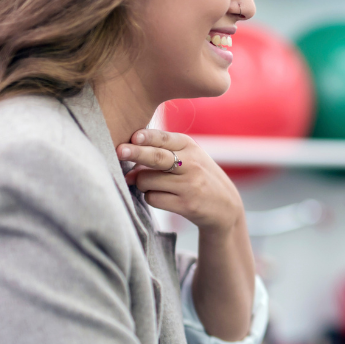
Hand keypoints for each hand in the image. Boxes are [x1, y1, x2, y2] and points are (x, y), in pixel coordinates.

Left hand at [117, 129, 243, 233]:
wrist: (225, 206)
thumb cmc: (199, 177)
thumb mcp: (189, 157)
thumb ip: (161, 153)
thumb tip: (129, 166)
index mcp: (190, 147)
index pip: (164, 138)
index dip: (147, 137)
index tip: (133, 137)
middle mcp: (192, 164)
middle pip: (155, 157)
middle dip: (134, 153)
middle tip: (118, 151)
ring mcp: (189, 185)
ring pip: (148, 180)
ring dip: (141, 183)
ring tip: (153, 185)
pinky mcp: (186, 205)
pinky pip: (153, 199)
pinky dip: (151, 197)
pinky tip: (163, 197)